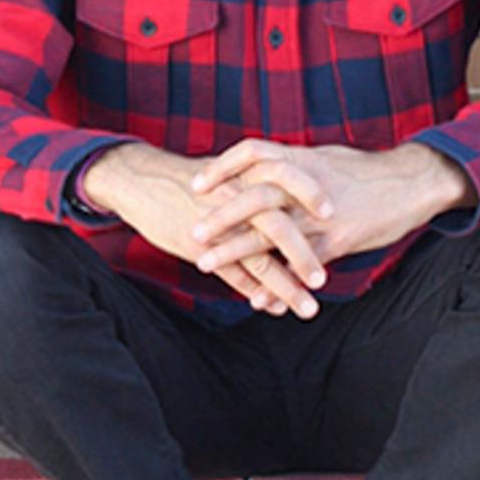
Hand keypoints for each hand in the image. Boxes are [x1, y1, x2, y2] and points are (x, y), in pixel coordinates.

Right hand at [82, 142, 323, 316]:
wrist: (142, 180)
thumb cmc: (192, 177)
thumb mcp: (230, 171)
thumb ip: (262, 182)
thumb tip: (299, 195)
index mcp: (246, 175)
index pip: (288, 182)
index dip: (313, 198)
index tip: (337, 219)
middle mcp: (235, 200)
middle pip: (277, 226)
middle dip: (304, 255)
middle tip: (323, 278)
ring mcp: (217, 227)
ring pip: (257, 260)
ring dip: (284, 287)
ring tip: (308, 308)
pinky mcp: (199, 248)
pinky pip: (233, 275)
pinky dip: (255, 292)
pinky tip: (273, 306)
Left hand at [189, 140, 474, 273]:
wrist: (412, 182)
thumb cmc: (366, 171)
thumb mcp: (324, 157)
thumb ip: (292, 165)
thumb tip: (265, 167)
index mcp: (301, 159)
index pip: (251, 153)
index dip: (222, 167)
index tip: (197, 184)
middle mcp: (306, 186)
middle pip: (254, 196)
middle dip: (221, 215)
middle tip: (193, 231)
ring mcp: (321, 215)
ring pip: (270, 233)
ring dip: (235, 251)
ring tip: (205, 264)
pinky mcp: (338, 241)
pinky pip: (300, 265)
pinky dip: (277, 283)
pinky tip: (256, 299)